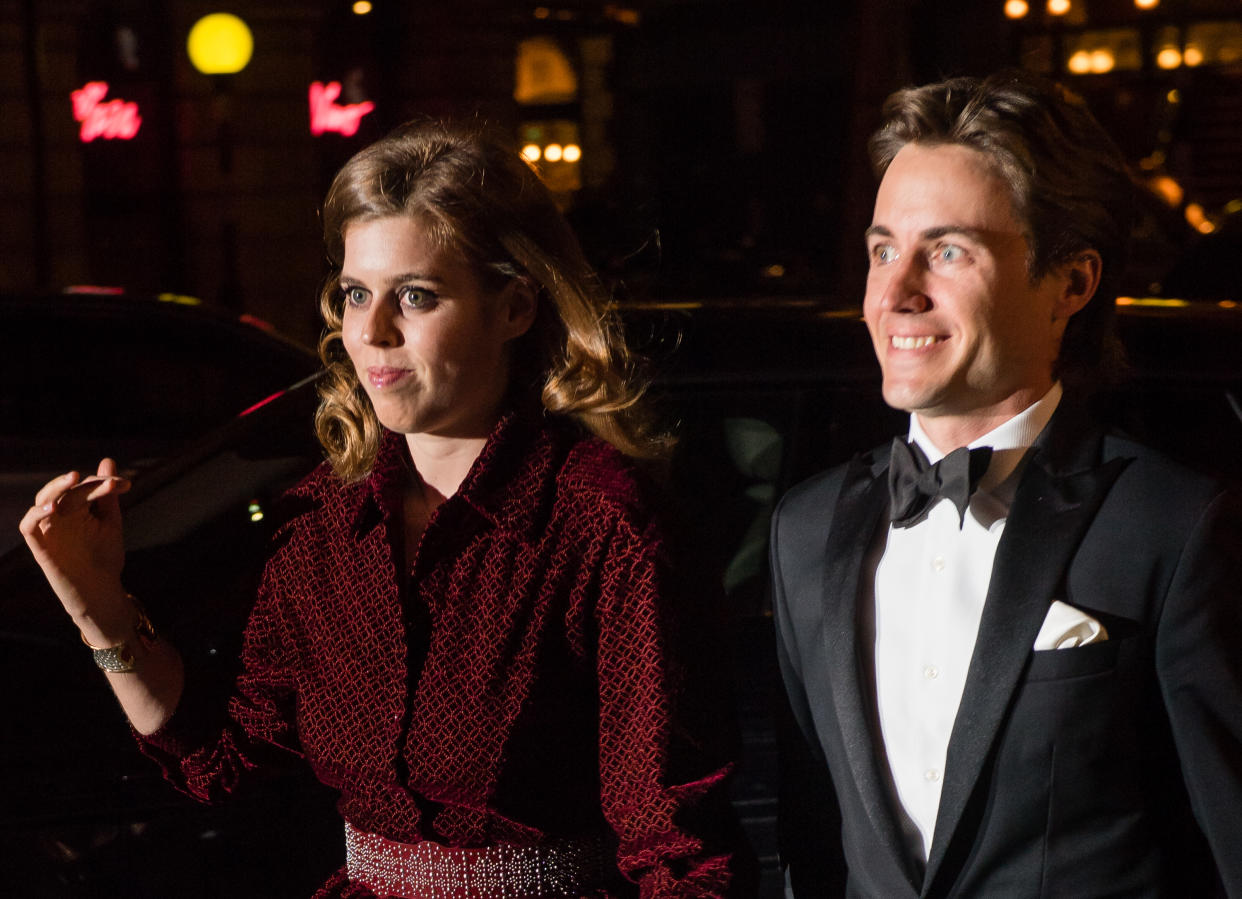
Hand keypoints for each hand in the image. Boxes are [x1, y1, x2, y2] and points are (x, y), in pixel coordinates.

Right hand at [19, 458, 131, 622]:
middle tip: (110, 483)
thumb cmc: (104, 557)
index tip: (126, 484)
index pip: (84, 486)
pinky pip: (29, 526)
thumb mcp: (110, 522)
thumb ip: (107, 495)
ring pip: (43, 500)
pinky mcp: (39, 545)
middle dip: (87, 483)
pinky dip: (36, 513)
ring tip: (74, 478)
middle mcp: (60, 515)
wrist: (100, 590)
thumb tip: (107, 460)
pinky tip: (53, 507)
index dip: (103, 482)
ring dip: (56, 487)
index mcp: (77, 508)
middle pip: (66, 490)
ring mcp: (49, 529)